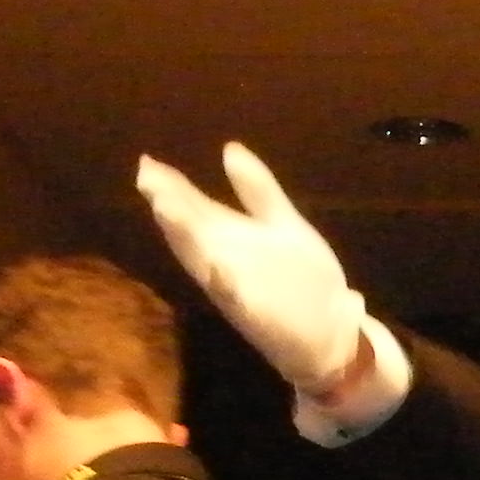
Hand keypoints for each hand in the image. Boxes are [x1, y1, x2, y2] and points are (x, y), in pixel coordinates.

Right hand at [137, 143, 374, 396]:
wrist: (332, 331)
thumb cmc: (303, 280)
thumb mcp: (281, 224)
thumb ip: (257, 190)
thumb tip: (229, 148)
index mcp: (231, 242)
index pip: (197, 210)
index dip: (173, 188)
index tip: (150, 163)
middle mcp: (225, 265)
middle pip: (192, 233)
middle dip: (170, 207)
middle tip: (147, 178)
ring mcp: (239, 292)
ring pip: (205, 264)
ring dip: (186, 239)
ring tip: (165, 208)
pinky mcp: (259, 317)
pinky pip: (238, 301)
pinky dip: (226, 285)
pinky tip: (216, 267)